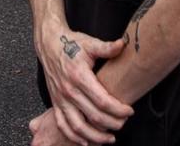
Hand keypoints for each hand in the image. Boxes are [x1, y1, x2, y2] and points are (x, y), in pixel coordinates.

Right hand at [35, 25, 132, 144]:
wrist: (49, 44)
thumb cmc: (72, 43)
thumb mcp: (90, 44)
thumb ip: (107, 48)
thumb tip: (123, 44)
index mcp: (79, 76)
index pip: (102, 101)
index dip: (118, 109)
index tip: (129, 111)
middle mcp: (68, 90)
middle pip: (93, 116)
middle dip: (112, 123)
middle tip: (124, 123)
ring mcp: (60, 99)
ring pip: (78, 126)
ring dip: (95, 136)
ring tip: (109, 138)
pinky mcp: (55, 103)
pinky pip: (63, 125)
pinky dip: (74, 137)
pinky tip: (86, 142)